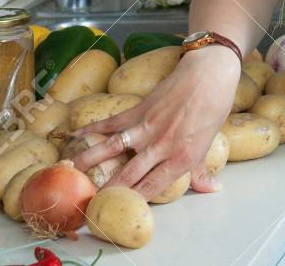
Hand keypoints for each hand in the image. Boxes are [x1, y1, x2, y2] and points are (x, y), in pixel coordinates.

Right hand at [69, 49, 238, 199]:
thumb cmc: (214, 106)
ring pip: (112, 149)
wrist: (209, 72)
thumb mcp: (209, 142)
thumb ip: (202, 170)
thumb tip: (212, 189)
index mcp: (181, 158)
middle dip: (106, 192)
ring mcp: (147, 127)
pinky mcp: (139, 109)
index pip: (151, 188)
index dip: (132, 202)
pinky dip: (91, 128)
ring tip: (70, 174)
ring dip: (89, 162)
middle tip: (87, 203)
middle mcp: (161, 147)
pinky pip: (111, 122)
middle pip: (127, 176)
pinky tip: (74, 134)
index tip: (115, 213)